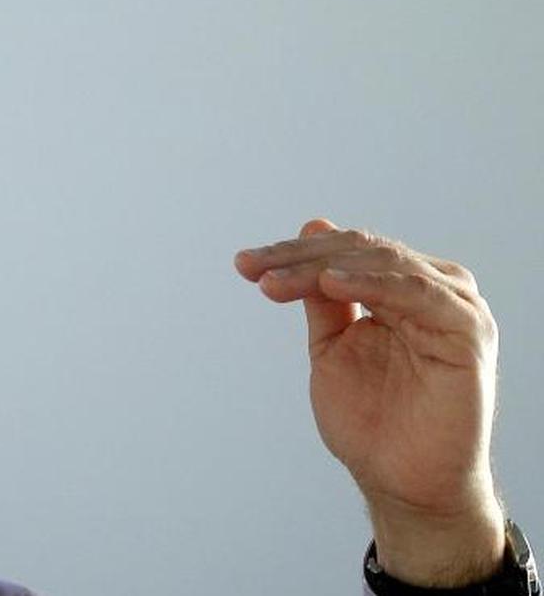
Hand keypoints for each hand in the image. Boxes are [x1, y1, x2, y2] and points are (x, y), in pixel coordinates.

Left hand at [236, 219, 504, 585]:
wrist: (402, 482)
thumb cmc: (372, 422)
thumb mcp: (331, 345)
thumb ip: (322, 294)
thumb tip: (312, 228)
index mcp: (400, 290)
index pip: (345, 253)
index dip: (292, 254)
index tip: (244, 264)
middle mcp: (431, 291)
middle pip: (361, 252)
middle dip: (298, 258)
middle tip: (253, 268)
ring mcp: (452, 307)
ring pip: (382, 264)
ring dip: (322, 267)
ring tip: (277, 279)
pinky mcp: (466, 331)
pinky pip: (416, 292)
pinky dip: (370, 283)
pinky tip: (329, 283)